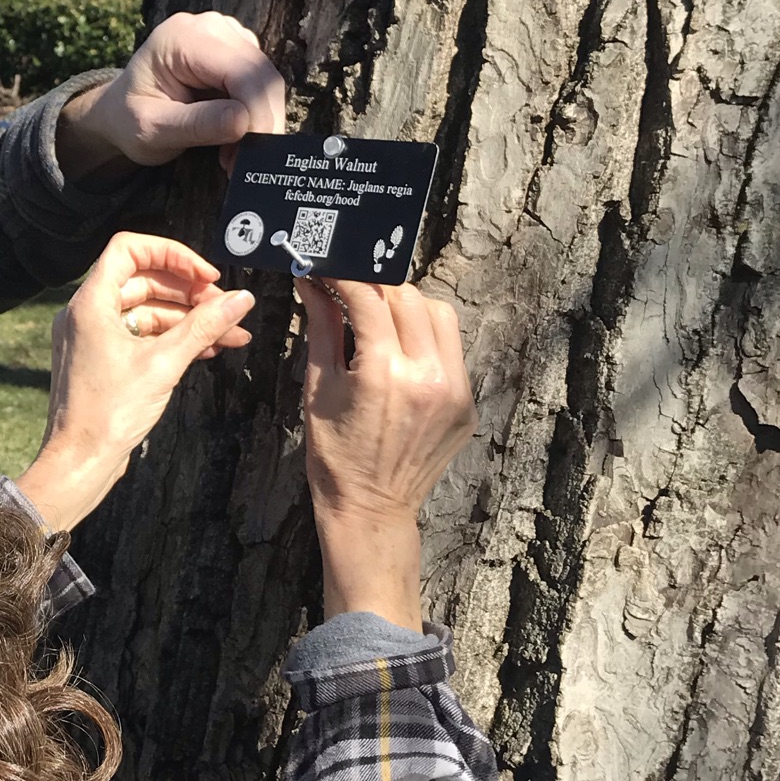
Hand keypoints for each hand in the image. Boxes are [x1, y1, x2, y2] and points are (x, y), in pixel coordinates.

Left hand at [14, 233, 255, 532]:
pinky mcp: (101, 359)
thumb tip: (241, 298)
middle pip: (144, 279)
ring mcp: (92, 336)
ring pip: (147, 310)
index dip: (172, 254)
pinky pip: (140, 334)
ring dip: (188, 318)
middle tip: (226, 309)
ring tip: (230, 334)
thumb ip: (204, 325)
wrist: (79, 462)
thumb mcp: (165, 364)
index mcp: (90, 303)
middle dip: (189, 293)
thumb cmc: (108, 415)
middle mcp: (86, 313)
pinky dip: (172, 337)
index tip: (206, 276)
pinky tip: (207, 349)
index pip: (130, 249)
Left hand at [57, 12, 288, 183]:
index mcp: (181, 38)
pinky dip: (255, 113)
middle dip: (259, 121)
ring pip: (267, 80)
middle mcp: (208, 27)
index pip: (240, 72)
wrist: (119, 111)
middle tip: (240, 162)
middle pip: (261, 74)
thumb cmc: (129, 119)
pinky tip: (234, 135)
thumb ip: (196, 124)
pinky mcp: (237, 50)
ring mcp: (226, 35)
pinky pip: (262, 83)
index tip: (249, 153)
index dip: (255, 112)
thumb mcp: (152, 129)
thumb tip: (243, 121)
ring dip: (259, 121)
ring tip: (232, 154)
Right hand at [298, 279, 474, 629]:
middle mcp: (427, 376)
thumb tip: (313, 283)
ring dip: (408, 307)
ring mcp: (454, 390)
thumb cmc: (334, 454)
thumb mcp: (318, 388)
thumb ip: (322, 329)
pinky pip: (450, 349)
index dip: (346, 277)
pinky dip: (425, 338)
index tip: (329, 271)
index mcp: (383, 374)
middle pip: (408, 298)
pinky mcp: (466, 403)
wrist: (371, 509)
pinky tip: (401, 352)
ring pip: (438, 315)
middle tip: (352, 291)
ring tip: (381, 318)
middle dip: (377, 287)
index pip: (369, 299)